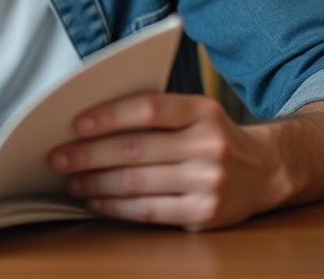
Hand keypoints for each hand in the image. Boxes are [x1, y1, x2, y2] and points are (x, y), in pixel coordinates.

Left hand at [47, 92, 286, 230]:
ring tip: (71, 180)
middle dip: (88, 155)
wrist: (265, 170)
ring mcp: (209, 183)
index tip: (76, 124)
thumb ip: (156, 112)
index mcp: (203, 111)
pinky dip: (115, 207)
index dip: (109, 116)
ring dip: (95, 183)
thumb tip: (91, 122)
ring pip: (136, 184)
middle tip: (57, 157)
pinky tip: (96, 201)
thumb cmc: (214, 136)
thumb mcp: (196, 112)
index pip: (148, 109)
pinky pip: (148, 211)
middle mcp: (209, 146)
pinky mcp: (204, 215)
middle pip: (135, 150)